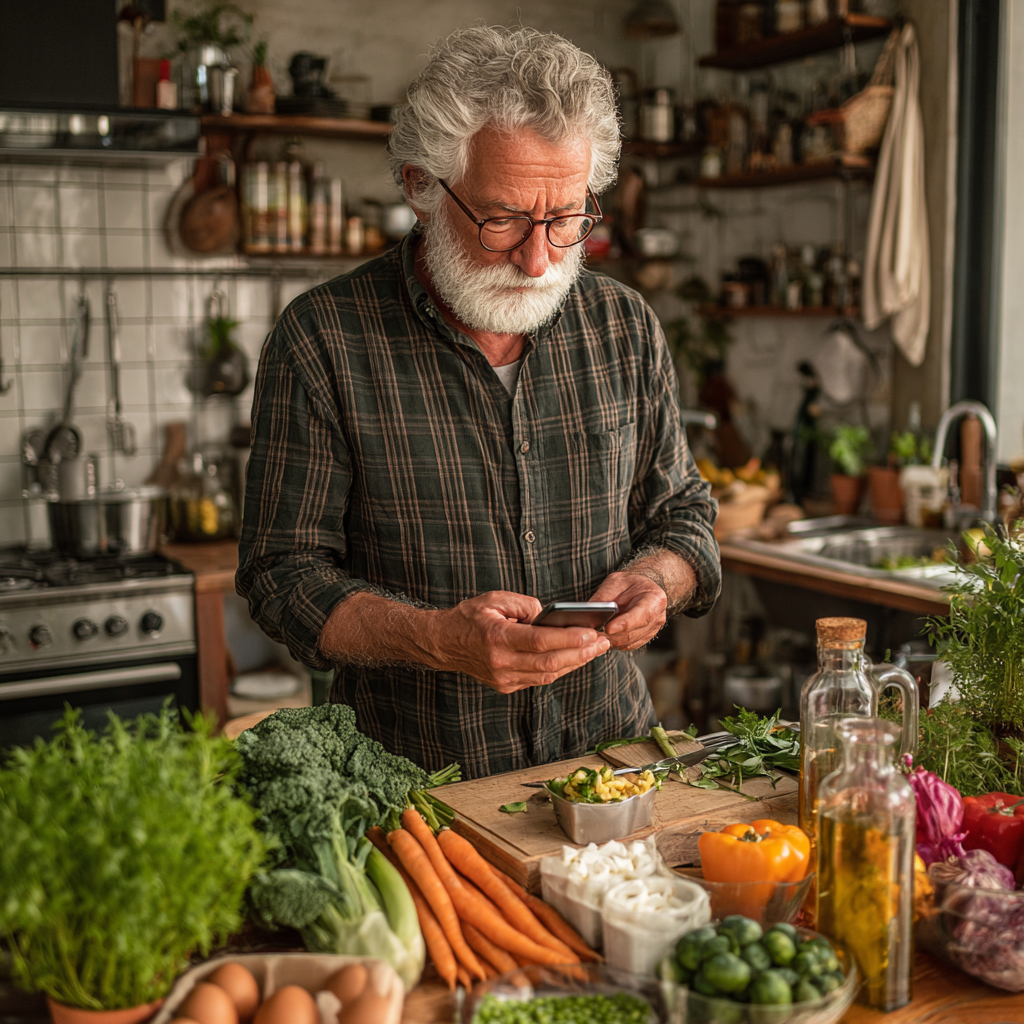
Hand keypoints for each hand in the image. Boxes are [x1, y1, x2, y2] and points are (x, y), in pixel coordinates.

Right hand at [429, 591, 611, 694]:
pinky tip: (574, 657)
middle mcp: (501, 663)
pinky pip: (539, 679)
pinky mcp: (506, 686)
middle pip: (549, 663)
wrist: (443, 643)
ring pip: (548, 675)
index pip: (540, 642)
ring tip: (595, 649)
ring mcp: (504, 679)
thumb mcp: (494, 599)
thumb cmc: (469, 618)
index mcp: (497, 639)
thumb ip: (525, 605)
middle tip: (602, 642)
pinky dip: (559, 669)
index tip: (591, 632)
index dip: (569, 639)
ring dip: (575, 663)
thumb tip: (550, 616)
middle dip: (581, 653)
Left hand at [589, 572, 667, 650]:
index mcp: (655, 599)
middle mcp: (657, 618)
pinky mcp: (643, 639)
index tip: (607, 628)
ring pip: (628, 642)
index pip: (641, 616)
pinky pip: (626, 645)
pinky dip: (613, 642)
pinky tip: (603, 636)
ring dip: (610, 640)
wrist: (642, 588)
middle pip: (632, 633)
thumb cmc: (629, 583)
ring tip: (594, 634)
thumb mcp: (615, 581)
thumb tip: (589, 613)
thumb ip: (604, 597)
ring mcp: (651, 631)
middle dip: (612, 635)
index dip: (624, 624)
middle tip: (593, 633)